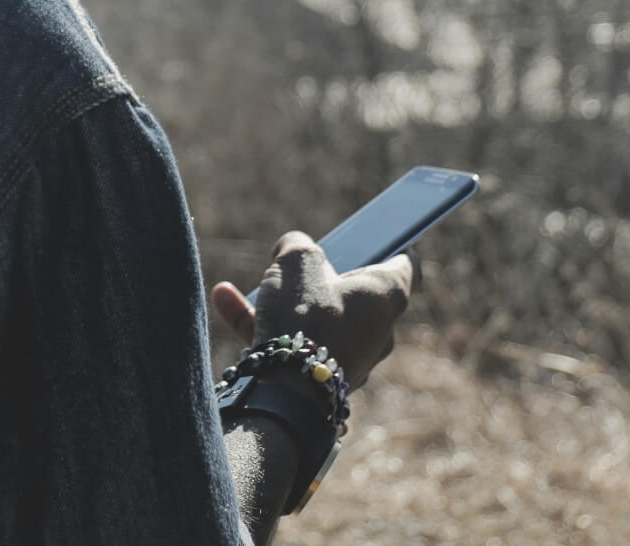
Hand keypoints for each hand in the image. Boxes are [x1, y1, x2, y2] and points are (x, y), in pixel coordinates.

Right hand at [210, 232, 417, 388]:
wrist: (287, 391)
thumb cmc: (303, 317)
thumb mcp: (296, 260)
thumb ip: (296, 245)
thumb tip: (291, 252)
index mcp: (387, 297)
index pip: (404, 266)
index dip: (390, 246)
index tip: (374, 238)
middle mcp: (378, 332)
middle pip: (355, 294)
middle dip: (323, 278)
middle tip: (298, 264)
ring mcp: (352, 360)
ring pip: (317, 320)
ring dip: (283, 301)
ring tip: (250, 286)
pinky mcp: (322, 381)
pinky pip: (294, 344)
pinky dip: (265, 324)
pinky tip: (224, 299)